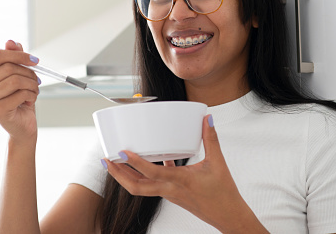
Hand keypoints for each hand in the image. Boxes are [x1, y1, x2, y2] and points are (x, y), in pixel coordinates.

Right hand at [0, 40, 40, 144]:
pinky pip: (20, 94)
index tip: (35, 60)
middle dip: (29, 73)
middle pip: (8, 67)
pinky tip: (31, 100)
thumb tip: (11, 42)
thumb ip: (14, 57)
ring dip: (32, 85)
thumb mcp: (18, 75)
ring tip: (34, 90)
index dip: (18, 55)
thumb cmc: (20, 99)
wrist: (22, 125)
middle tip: (37, 80)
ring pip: (15, 80)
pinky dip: (32, 95)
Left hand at [103, 115, 267, 232]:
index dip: (135, 162)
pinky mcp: (173, 194)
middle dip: (119, 174)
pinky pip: (154, 185)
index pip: (152, 173)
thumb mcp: (218, 163)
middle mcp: (171, 189)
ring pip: (141, 188)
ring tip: (116, 163)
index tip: (122, 152)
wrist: (228, 216)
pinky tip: (148, 162)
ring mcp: (170, 194)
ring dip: (126, 176)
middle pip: (136, 186)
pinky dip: (146, 175)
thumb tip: (207, 119)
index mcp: (180, 181)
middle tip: (106, 160)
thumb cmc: (224, 193)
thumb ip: (211, 139)